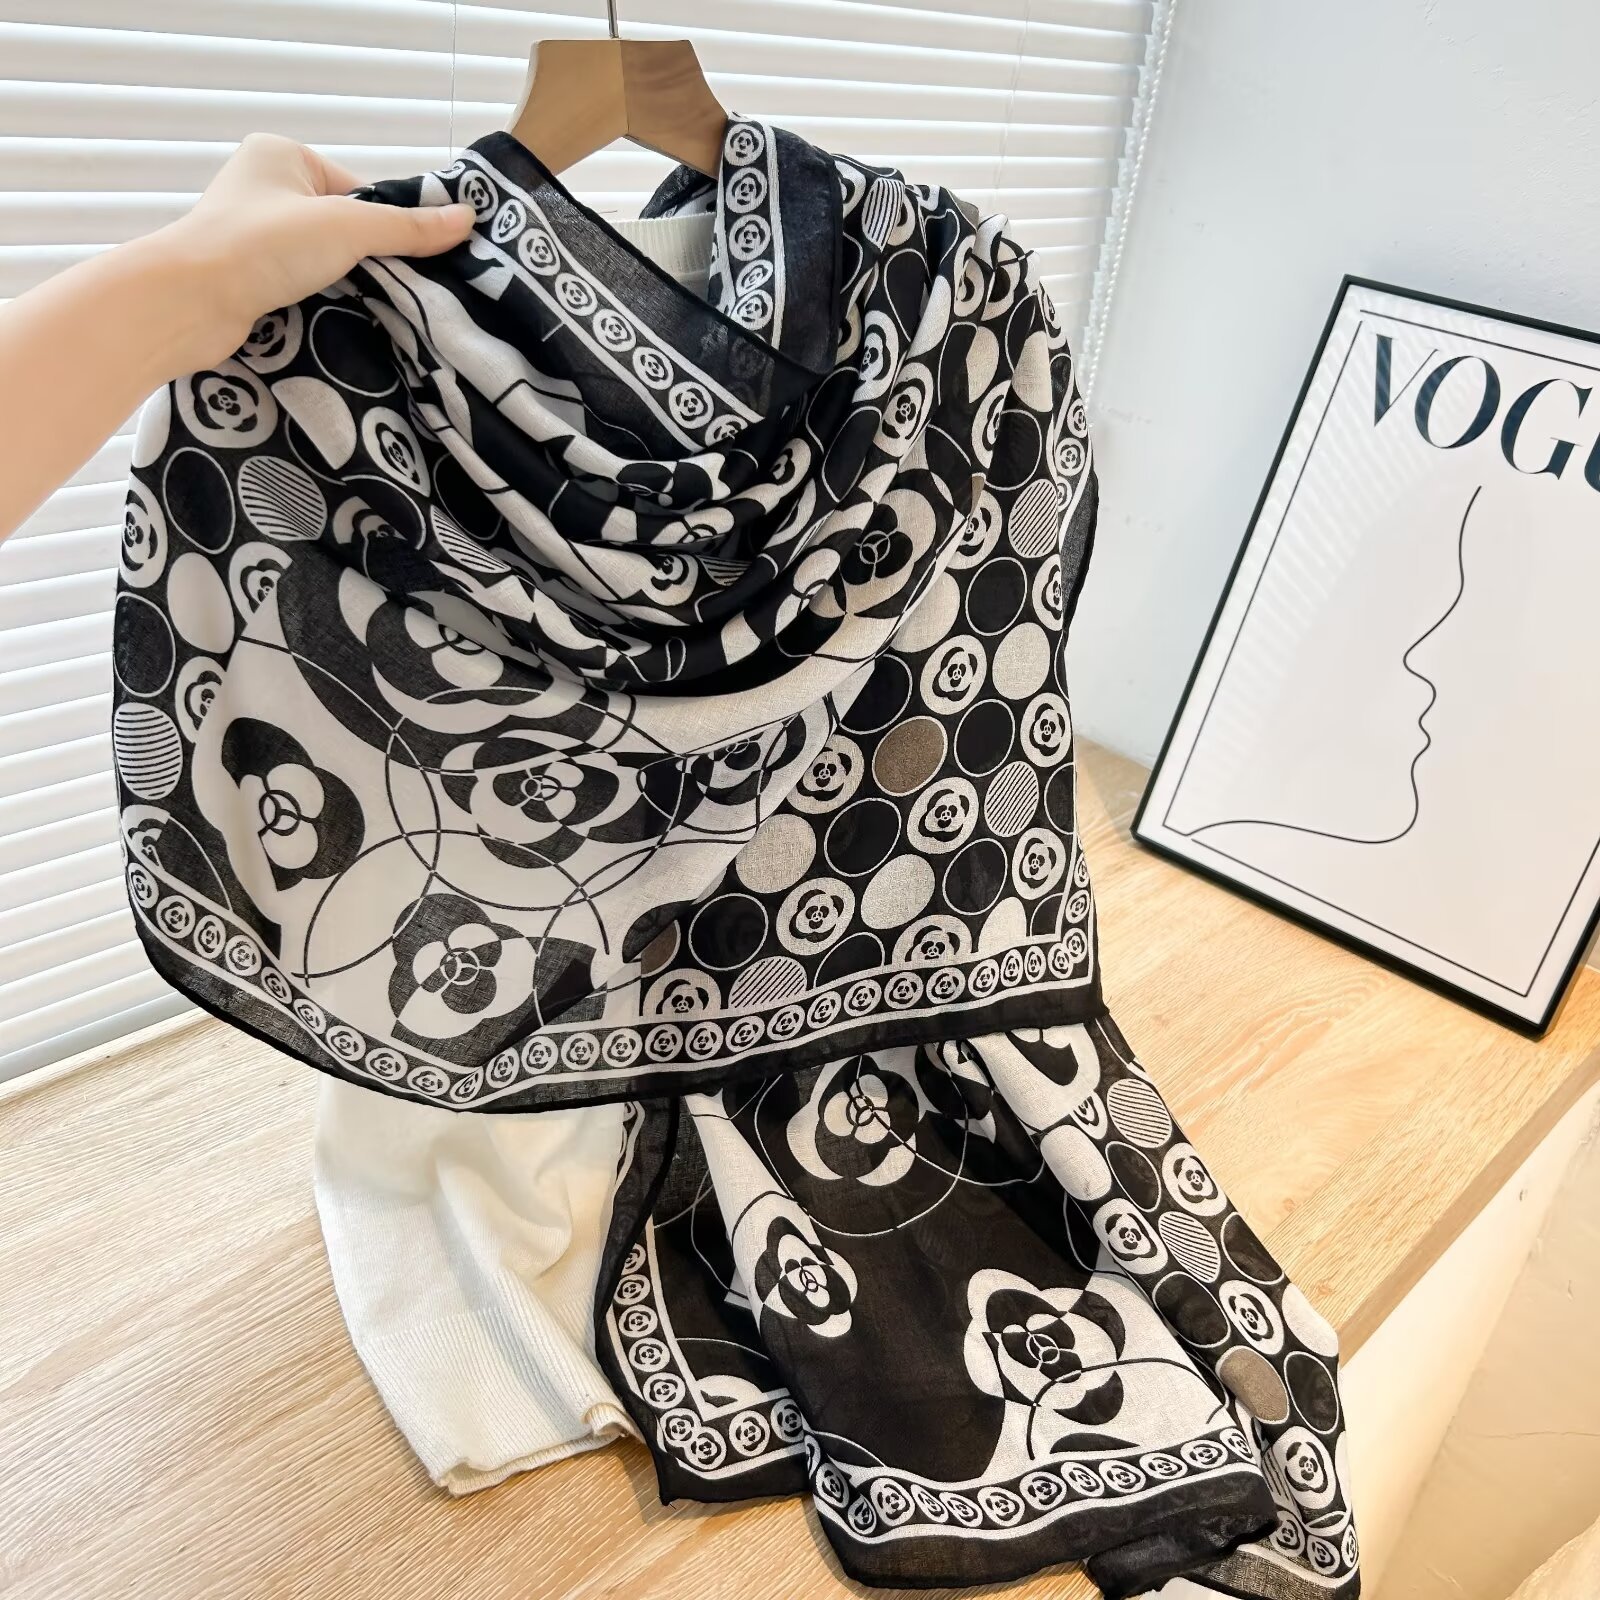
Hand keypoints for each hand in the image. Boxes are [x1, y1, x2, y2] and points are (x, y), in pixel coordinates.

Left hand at [141, 133, 476, 372]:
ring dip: (347, 282)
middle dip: (370, 257)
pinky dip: (321, 300)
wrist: (190, 302)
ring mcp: (252, 233)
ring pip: (323, 258)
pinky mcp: (246, 276)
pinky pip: (301, 284)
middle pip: (344, 225)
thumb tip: (467, 220)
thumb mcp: (347, 228)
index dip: (390, 225)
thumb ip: (407, 228)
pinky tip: (340, 318)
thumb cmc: (263, 245)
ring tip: (375, 307)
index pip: (359, 190)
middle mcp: (264, 187)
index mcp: (283, 155)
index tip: (419, 260)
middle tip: (406, 289)